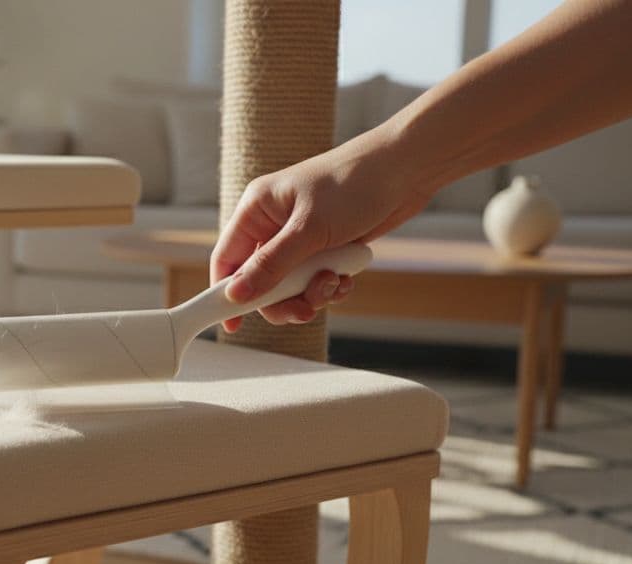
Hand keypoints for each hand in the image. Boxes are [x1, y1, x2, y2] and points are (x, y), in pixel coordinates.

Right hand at [209, 130, 432, 331]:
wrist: (406, 169)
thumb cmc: (353, 183)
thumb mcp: (308, 229)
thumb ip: (271, 265)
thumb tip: (237, 294)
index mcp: (257, 210)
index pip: (227, 259)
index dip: (225, 293)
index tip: (232, 324)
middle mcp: (274, 225)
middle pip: (260, 282)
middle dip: (284, 299)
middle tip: (305, 308)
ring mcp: (300, 238)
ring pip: (290, 287)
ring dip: (313, 294)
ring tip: (335, 282)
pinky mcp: (325, 248)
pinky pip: (315, 282)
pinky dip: (330, 286)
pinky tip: (347, 277)